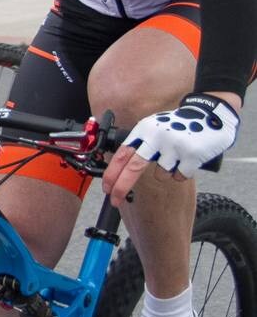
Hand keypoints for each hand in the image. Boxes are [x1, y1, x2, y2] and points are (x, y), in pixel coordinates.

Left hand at [103, 93, 240, 203]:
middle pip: (134, 167)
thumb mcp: (154, 128)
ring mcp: (174, 146)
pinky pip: (179, 176)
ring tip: (176, 157)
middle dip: (121, 186)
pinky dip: (182, 172)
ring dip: (166, 172)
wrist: (210, 116)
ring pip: (161, 175)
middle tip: (114, 199)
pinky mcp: (191, 155)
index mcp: (144, 130)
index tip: (106, 188)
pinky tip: (188, 159)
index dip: (111, 173)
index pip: (122, 154)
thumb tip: (121, 168)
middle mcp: (156, 137)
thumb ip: (140, 144)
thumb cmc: (178, 126)